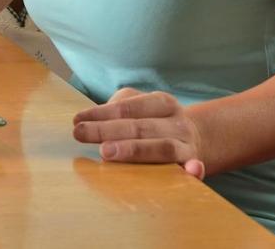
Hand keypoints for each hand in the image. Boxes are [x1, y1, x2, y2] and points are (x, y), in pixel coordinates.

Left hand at [72, 87, 205, 178]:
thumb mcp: (139, 106)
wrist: (197, 139)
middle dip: (109, 130)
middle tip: (82, 135)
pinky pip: (196, 170)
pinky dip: (194, 171)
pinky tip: (190, 171)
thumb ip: (118, 107)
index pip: (128, 107)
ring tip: (106, 152)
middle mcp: (177, 122)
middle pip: (140, 126)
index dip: (102, 113)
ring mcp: (188, 145)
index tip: (77, 121)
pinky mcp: (195, 167)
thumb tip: (90, 120)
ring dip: (135, 150)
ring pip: (163, 148)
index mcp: (162, 102)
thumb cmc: (154, 122)